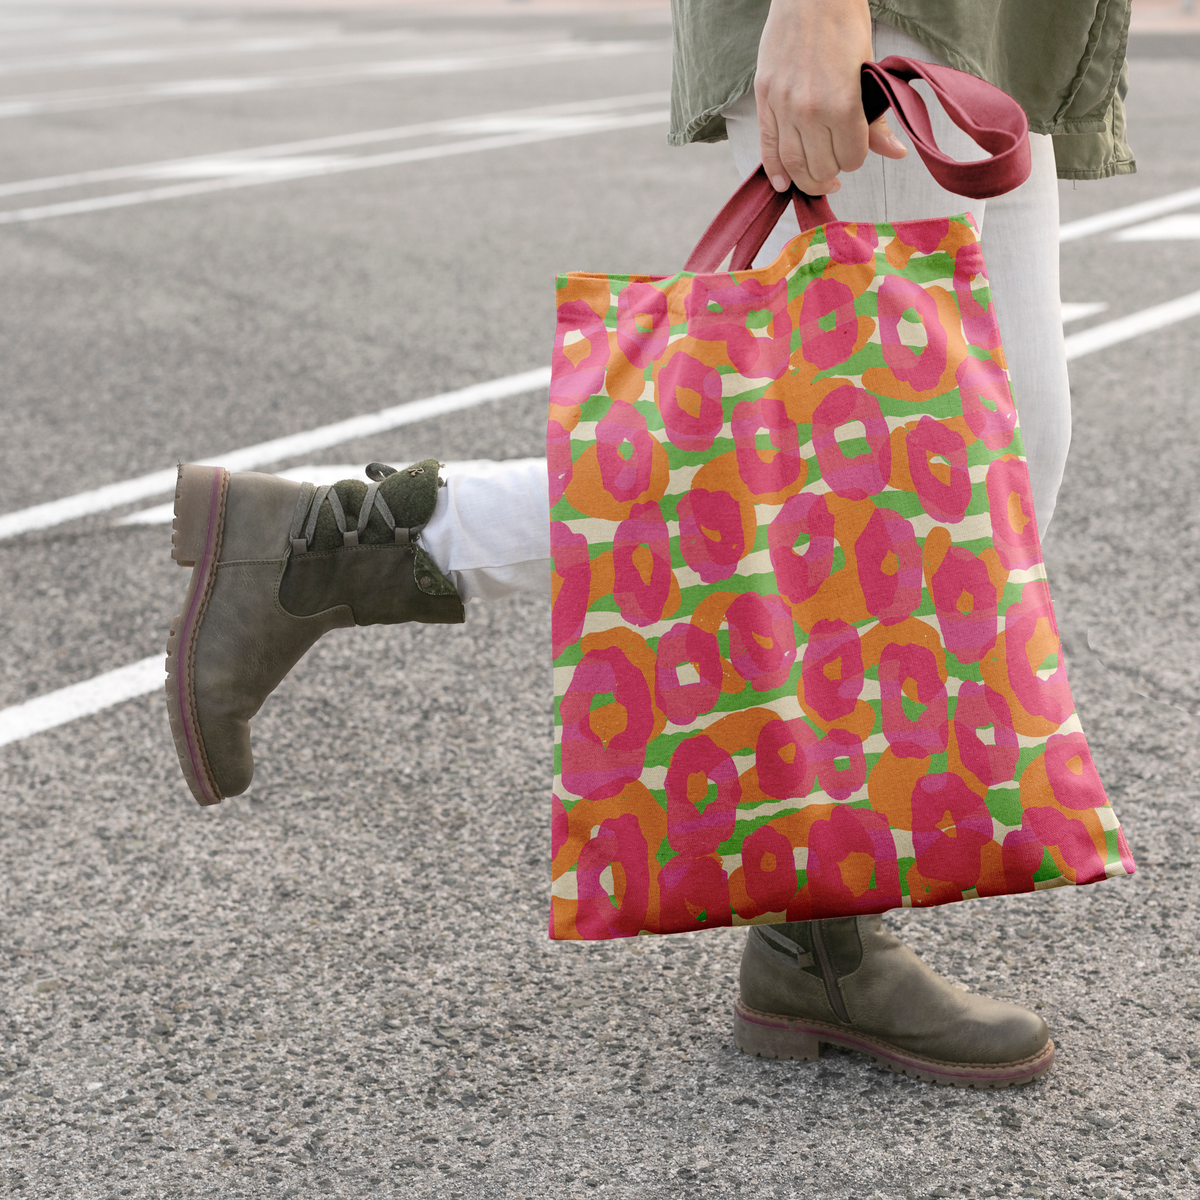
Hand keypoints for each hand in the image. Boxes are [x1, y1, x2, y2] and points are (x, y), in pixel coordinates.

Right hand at [755, 0, 907, 194]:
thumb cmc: (844, 27)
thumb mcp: (868, 73)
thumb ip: (875, 120)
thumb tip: (896, 153)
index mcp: (842, 105)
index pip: (850, 159)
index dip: (855, 158)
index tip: (855, 149)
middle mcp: (809, 112)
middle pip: (820, 168)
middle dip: (831, 173)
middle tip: (835, 168)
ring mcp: (783, 108)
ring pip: (793, 166)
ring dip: (806, 179)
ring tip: (815, 179)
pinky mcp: (764, 100)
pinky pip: (767, 149)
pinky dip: (774, 171)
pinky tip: (782, 183)